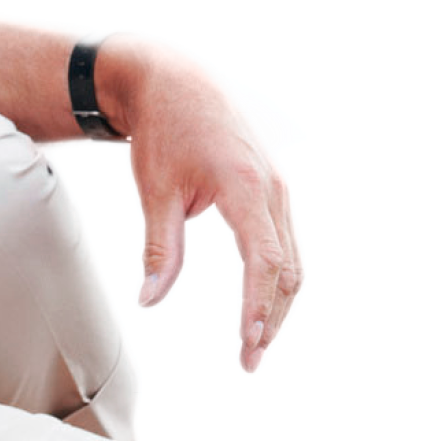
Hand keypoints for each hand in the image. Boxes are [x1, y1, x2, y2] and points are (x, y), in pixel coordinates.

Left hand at [107, 36, 305, 372]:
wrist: (177, 80)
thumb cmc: (162, 130)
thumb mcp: (155, 189)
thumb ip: (160, 248)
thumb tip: (149, 301)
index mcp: (244, 185)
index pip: (264, 260)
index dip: (258, 306)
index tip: (249, 344)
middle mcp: (273, 187)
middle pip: (287, 268)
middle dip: (272, 317)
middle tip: (250, 360)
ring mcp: (279, 187)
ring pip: (292, 258)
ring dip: (278, 302)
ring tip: (256, 342)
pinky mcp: (275, 188)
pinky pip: (286, 241)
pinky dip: (278, 276)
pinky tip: (262, 302)